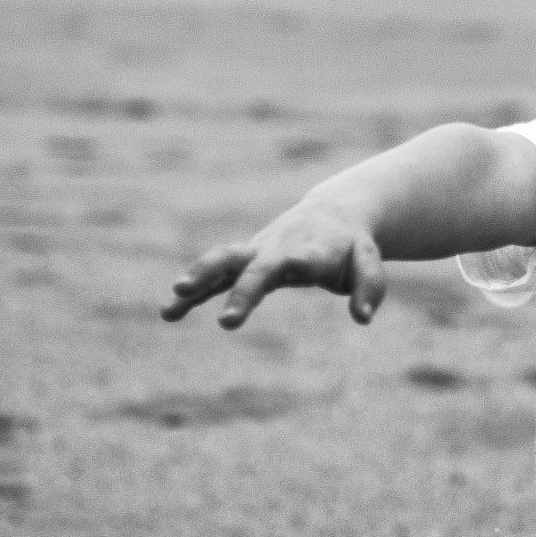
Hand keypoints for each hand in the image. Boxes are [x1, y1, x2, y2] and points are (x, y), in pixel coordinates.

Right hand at [160, 201, 385, 327]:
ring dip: (200, 279)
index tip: (290, 268)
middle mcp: (280, 248)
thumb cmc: (351, 245)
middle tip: (228, 323)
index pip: (305, 257)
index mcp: (314, 249)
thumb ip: (368, 288)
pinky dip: (192, 294)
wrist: (331, 213)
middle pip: (257, 267)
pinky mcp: (244, 262)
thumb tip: (363, 318)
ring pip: (224, 261)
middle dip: (242, 292)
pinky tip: (167, 313)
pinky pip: (214, 277)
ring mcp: (258, 253)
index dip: (298, 262)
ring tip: (173, 302)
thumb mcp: (369, 263)